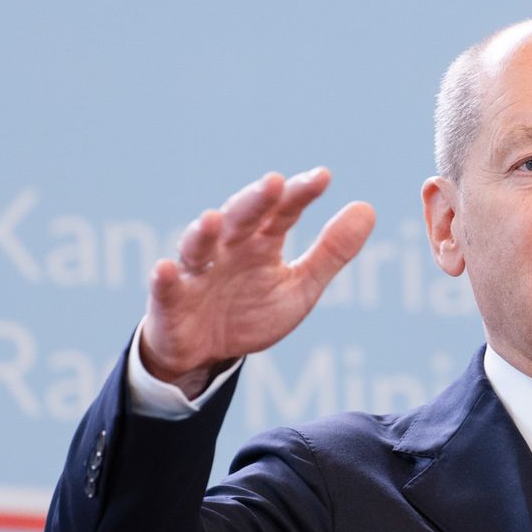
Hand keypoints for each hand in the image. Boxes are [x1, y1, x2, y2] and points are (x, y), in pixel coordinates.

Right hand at [141, 168, 374, 396]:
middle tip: (274, 182)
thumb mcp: (300, 286)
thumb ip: (331, 251)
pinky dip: (164, 279)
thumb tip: (368, 209)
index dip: (300, 194)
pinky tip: (164, 269)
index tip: (323, 177)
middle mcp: (228, 248)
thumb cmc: (252, 312)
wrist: (207, 354)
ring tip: (214, 219)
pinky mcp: (170, 301)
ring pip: (198, 246)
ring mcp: (196, 272)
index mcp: (261, 242)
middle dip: (255, 201)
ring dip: (204, 232)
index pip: (283, 211)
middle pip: (240, 218)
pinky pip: (165, 288)